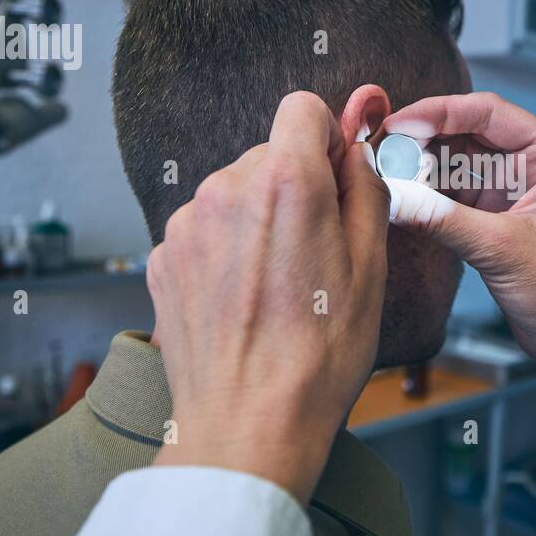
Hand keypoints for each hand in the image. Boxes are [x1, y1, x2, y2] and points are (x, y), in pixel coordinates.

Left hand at [147, 92, 390, 503]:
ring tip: (278, 286)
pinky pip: (205, 231)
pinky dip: (226, 252)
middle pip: (268, 155)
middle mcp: (226, 188)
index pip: (301, 109)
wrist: (247, 426)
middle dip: (295, 187)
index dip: (326, 139)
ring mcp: (187, 225)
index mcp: (287, 182)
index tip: (336, 177)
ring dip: (258, 221)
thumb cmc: (317, 357)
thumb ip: (366, 190)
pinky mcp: (163, 258)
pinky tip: (245, 302)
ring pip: (234, 194)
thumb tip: (355, 154)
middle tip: (315, 252)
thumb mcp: (371, 268)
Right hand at [381, 92, 535, 415]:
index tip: (399, 123)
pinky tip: (400, 191)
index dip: (439, 112)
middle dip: (423, 137)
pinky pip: (454, 188)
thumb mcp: (500, 250)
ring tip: (384, 168)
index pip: (488, 112)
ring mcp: (513, 186)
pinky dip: (427, 190)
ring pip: (457, 159)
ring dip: (421, 163)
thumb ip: (442, 218)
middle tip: (381, 146)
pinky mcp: (496, 211)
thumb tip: (391, 194)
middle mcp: (535, 162)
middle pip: (468, 130)